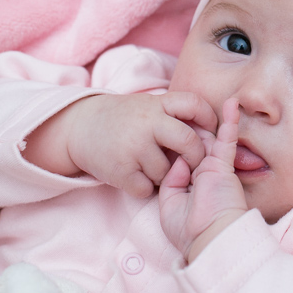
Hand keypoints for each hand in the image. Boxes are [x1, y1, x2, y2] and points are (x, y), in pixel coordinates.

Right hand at [23, 92, 217, 198]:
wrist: (80, 128)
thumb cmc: (124, 119)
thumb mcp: (149, 107)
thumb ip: (175, 115)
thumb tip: (212, 131)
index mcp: (157, 105)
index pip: (194, 105)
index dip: (209, 119)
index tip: (211, 131)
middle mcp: (147, 123)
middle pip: (189, 142)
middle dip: (196, 157)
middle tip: (192, 165)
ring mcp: (133, 146)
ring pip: (167, 172)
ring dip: (164, 176)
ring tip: (149, 166)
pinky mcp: (120, 170)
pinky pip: (146, 188)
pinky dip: (144, 187)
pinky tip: (135, 176)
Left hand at [159, 98, 247, 262]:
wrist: (208, 238)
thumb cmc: (188, 228)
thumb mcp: (168, 204)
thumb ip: (169, 180)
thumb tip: (176, 160)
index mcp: (187, 183)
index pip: (181, 156)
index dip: (174, 143)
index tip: (164, 131)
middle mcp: (201, 173)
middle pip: (193, 143)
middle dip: (189, 129)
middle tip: (180, 115)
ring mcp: (214, 168)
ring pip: (209, 139)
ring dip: (208, 121)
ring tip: (209, 101)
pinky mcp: (224, 166)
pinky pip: (227, 139)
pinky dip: (230, 122)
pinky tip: (233, 105)